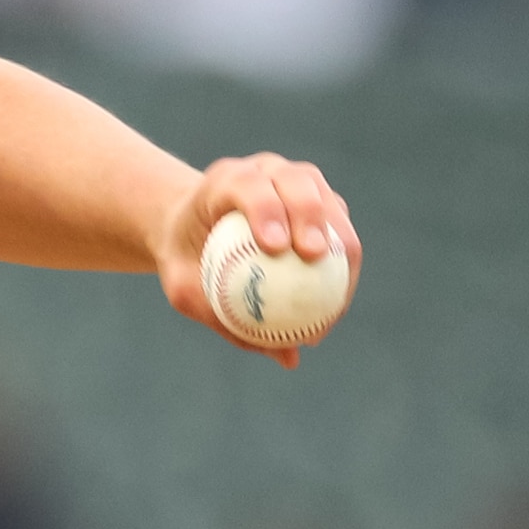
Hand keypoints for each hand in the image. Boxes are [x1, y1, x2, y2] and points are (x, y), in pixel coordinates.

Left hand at [156, 157, 358, 364]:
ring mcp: (297, 180)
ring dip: (339, 241)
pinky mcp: (319, 198)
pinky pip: (339, 226)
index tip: (275, 248)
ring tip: (339, 293)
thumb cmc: (186, 261)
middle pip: (298, 182)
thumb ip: (223, 317)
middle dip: (311, 216)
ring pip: (328, 200)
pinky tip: (340, 302)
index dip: (266, 210)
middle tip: (314, 258)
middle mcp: (266, 170)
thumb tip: (287, 357)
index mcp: (225, 179)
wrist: (192, 229)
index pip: (249, 185)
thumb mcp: (185, 290)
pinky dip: (343, 260)